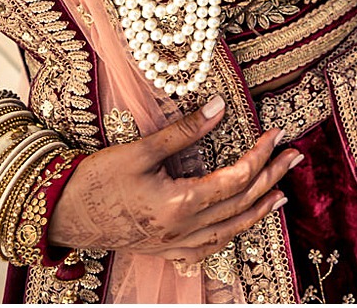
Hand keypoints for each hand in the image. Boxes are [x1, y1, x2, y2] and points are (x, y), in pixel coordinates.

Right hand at [46, 98, 297, 268]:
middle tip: (295, 157)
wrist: (61, 213)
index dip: (261, 155)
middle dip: (272, 179)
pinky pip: (207, 249)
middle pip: (240, 204)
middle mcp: (182, 229)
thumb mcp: (141, 149)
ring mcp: (173, 244)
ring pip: (229, 231)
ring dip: (258, 211)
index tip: (278, 134)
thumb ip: (184, 131)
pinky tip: (238, 227)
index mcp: (179, 204)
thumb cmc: (95, 180)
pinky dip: (229, 236)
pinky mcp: (163, 249)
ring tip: (281, 194)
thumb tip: (220, 106)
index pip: (235, 179)